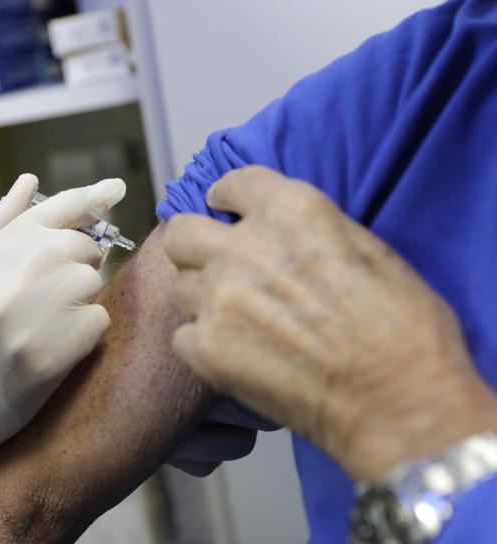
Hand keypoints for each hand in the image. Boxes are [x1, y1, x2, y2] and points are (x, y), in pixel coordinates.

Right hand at [0, 174, 125, 499]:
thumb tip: (31, 182)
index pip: (44, 213)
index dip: (86, 198)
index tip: (115, 188)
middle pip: (74, 244)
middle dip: (77, 256)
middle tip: (60, 278)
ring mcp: (24, 322)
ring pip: (89, 280)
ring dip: (79, 293)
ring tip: (48, 314)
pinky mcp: (49, 357)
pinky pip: (96, 319)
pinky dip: (85, 327)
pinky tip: (55, 339)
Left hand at [162, 166, 496, 480]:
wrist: (402, 403)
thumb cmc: (406, 331)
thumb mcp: (371, 250)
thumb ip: (314, 230)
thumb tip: (284, 232)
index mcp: (292, 211)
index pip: (233, 184)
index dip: (226, 199)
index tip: (223, 208)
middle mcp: (245, 247)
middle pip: (182, 233)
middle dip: (196, 248)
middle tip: (216, 267)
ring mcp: (220, 298)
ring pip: (181, 287)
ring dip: (203, 300)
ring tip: (239, 323)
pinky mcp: (208, 347)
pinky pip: (183, 337)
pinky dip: (204, 347)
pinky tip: (237, 356)